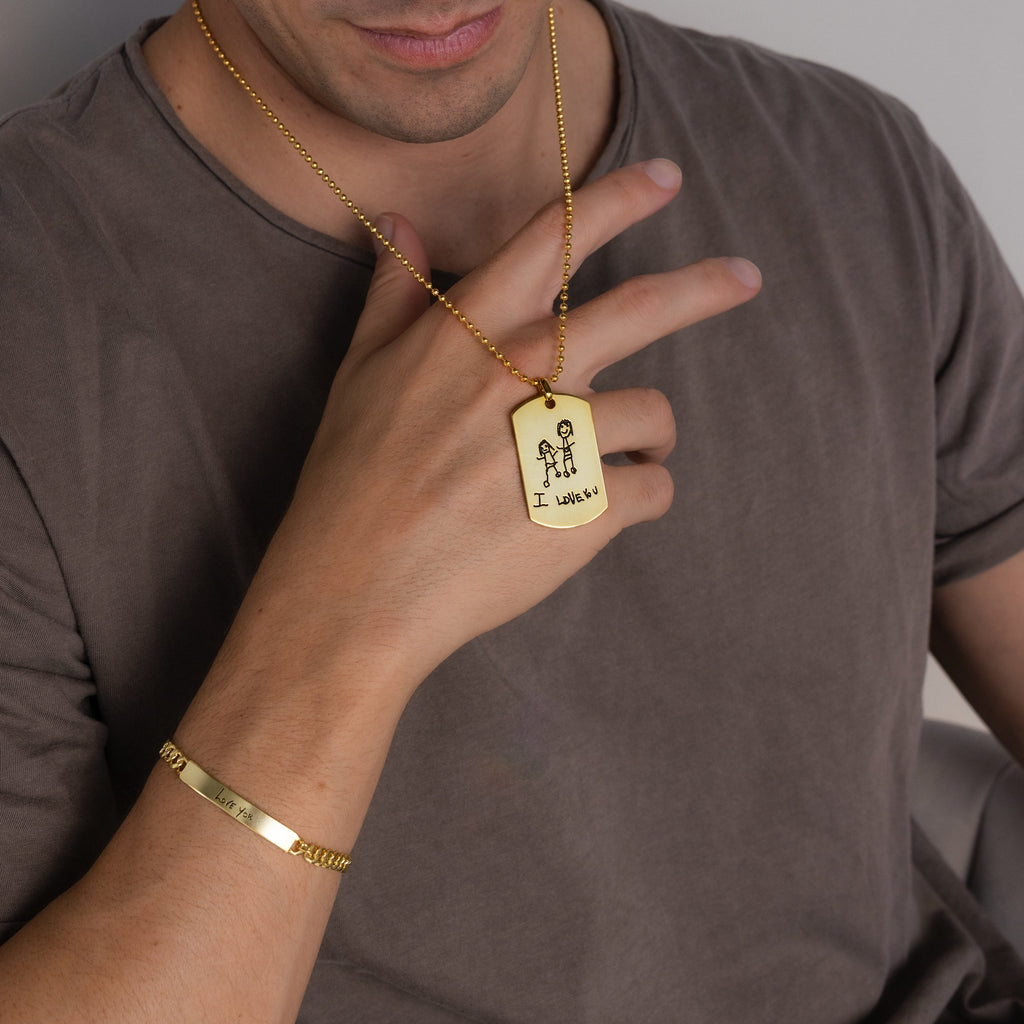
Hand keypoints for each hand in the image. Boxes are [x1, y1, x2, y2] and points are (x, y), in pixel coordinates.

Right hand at [247, 159, 760, 691]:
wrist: (357, 589)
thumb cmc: (351, 481)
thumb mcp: (360, 373)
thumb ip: (394, 293)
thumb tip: (396, 222)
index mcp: (471, 333)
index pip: (556, 238)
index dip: (619, 198)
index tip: (666, 178)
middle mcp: (521, 373)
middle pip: (641, 308)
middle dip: (705, 286)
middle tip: (746, 278)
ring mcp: (557, 444)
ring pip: (654, 413)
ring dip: (653, 432)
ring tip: (632, 455)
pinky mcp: (584, 513)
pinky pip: (653, 489)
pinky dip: (641, 496)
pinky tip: (605, 509)